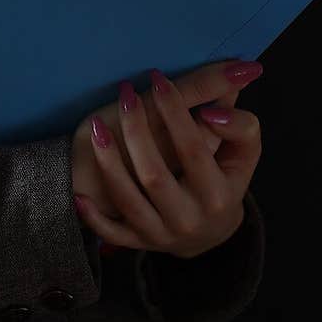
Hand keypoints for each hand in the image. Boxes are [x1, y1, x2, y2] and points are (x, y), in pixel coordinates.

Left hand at [73, 67, 261, 258]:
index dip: (176, 112)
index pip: (193, 149)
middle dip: (136, 130)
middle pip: (154, 174)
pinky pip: (112, 233)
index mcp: (218, 195)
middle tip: (125, 93)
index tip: (159, 79)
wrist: (211, 233)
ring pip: (128, 200)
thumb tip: (212, 111)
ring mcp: (161, 233)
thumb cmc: (224, 180)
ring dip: (108, 163)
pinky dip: (94, 217)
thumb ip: (241, 127)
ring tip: (96, 126)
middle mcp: (188, 219)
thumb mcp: (244, 155)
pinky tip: (78, 194)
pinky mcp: (139, 242)